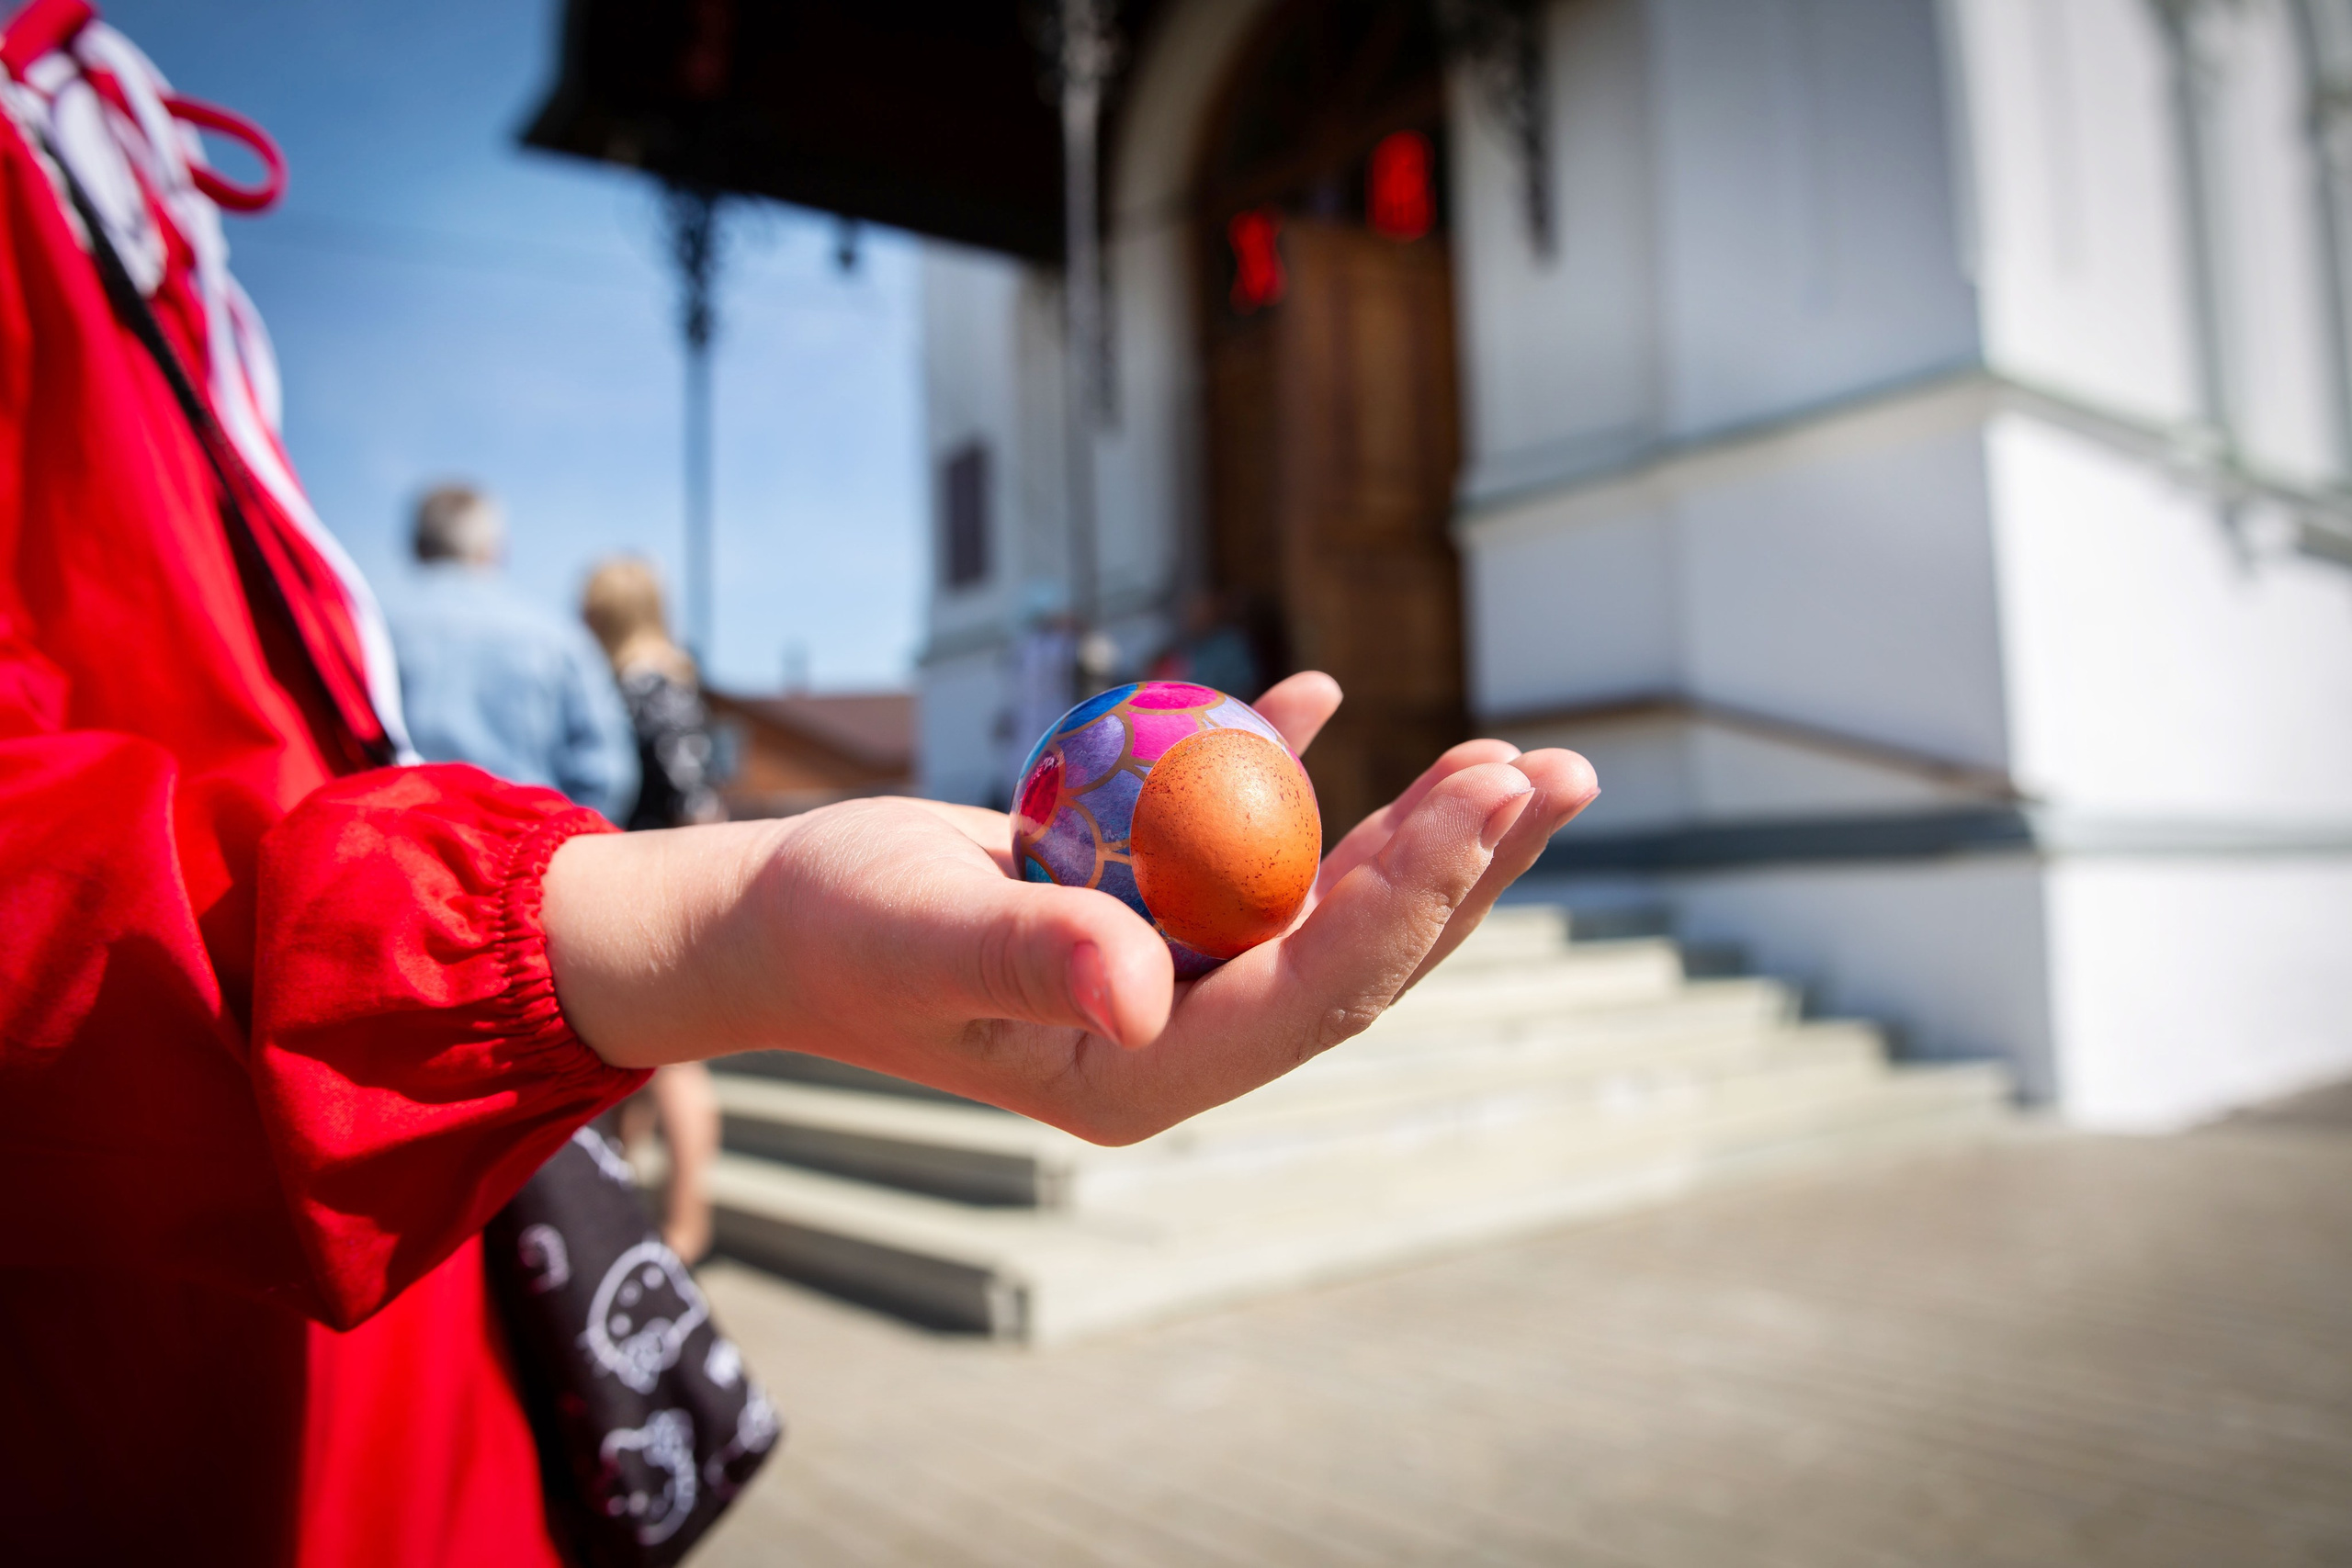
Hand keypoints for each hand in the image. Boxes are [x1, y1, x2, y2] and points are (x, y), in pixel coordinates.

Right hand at [544, 674, 1597, 1142]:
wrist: (773, 922)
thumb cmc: (831, 932)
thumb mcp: (918, 934)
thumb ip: (1029, 956)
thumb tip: (1144, 989)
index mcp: (1143, 1072)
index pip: (1310, 994)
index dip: (1404, 903)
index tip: (1476, 804)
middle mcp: (1180, 1031)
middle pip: (1352, 953)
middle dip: (1458, 873)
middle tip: (1552, 778)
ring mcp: (1171, 973)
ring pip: (1324, 902)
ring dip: (1420, 833)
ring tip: (1517, 766)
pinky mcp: (1150, 911)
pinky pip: (1244, 846)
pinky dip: (1288, 771)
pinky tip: (1322, 699)